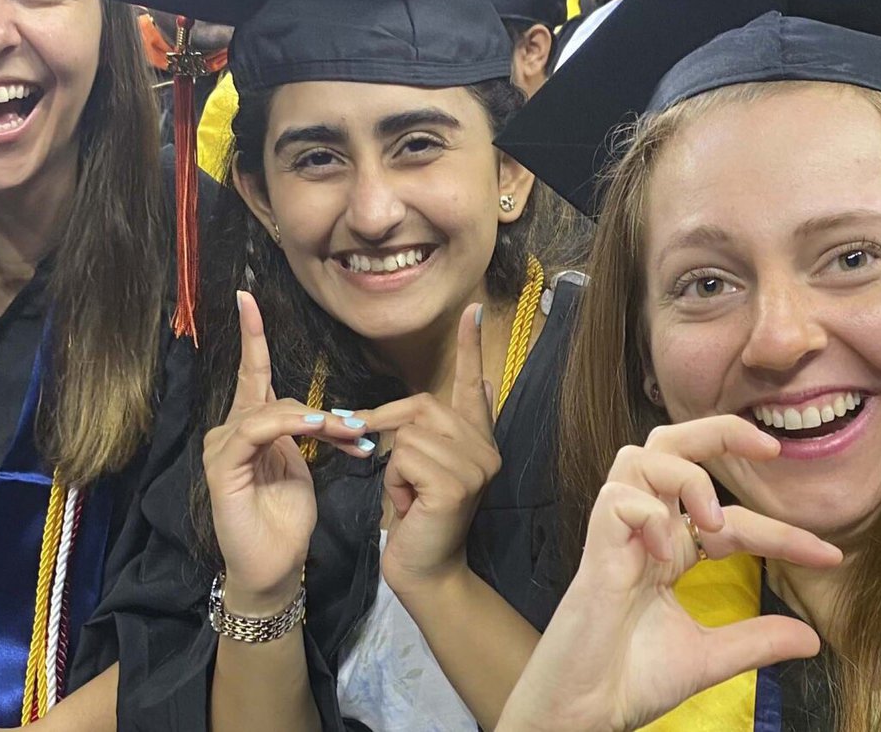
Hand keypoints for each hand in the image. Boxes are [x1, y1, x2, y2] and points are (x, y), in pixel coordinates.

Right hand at [204, 291, 371, 613]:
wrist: (273, 568)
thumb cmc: (287, 521)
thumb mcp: (303, 468)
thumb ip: (309, 435)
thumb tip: (332, 415)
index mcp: (250, 428)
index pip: (252, 374)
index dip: (252, 336)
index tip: (247, 297)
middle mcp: (230, 431)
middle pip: (275, 394)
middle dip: (323, 412)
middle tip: (361, 432)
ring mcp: (222, 447)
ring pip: (272, 410)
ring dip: (316, 421)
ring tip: (348, 438)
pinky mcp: (222, 467)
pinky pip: (258, 430)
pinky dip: (290, 426)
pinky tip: (316, 429)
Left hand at [376, 304, 501, 591]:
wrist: (425, 570)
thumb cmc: (418, 518)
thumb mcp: (423, 465)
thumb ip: (435, 430)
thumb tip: (477, 385)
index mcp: (479, 440)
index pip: (475, 385)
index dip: (471, 347)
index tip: (473, 309)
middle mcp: (486, 449)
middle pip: (422, 406)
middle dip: (393, 433)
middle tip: (401, 476)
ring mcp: (475, 466)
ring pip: (408, 433)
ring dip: (394, 466)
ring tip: (410, 496)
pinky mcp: (457, 485)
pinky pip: (404, 457)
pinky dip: (395, 481)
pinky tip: (411, 505)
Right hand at [496, 416, 841, 731]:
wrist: (587, 712)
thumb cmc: (631, 680)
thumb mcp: (710, 658)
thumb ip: (756, 640)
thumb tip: (813, 639)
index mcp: (670, 550)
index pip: (732, 518)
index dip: (782, 533)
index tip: (831, 557)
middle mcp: (645, 533)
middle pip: (672, 446)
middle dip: (721, 432)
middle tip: (770, 447)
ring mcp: (617, 538)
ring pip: (641, 456)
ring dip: (687, 474)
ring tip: (711, 523)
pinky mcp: (595, 551)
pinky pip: (617, 500)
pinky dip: (647, 513)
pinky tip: (664, 553)